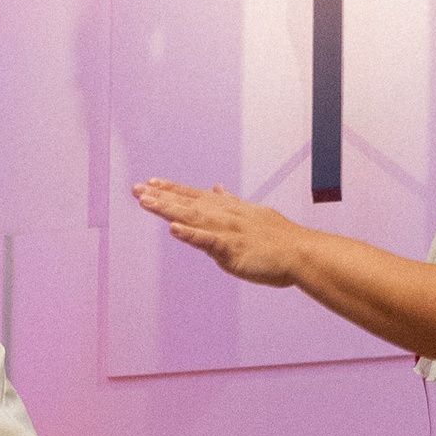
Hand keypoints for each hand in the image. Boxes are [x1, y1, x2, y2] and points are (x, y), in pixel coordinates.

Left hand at [131, 178, 303, 284]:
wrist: (300, 253)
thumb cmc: (278, 237)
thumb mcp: (252, 213)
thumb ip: (231, 202)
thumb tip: (216, 188)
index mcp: (228, 209)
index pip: (195, 196)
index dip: (172, 189)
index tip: (150, 182)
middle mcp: (225, 216)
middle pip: (187, 203)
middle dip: (161, 196)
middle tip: (135, 189)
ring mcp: (228, 231)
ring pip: (193, 217)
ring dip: (168, 208)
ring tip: (146, 201)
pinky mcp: (232, 248)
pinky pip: (208, 241)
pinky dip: (190, 234)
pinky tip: (173, 229)